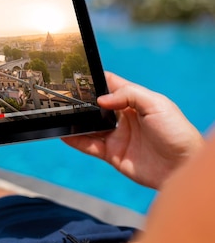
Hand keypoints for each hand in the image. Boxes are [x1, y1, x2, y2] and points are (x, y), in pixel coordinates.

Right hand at [63, 72, 203, 188]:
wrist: (182, 167)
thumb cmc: (177, 133)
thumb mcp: (156, 105)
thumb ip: (129, 95)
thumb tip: (101, 99)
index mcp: (135, 102)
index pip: (111, 86)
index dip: (95, 80)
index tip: (77, 75)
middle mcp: (123, 118)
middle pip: (96, 106)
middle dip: (81, 101)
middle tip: (64, 97)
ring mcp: (117, 136)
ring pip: (89, 126)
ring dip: (76, 121)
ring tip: (60, 115)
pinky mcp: (112, 154)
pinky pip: (89, 146)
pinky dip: (76, 140)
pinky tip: (64, 134)